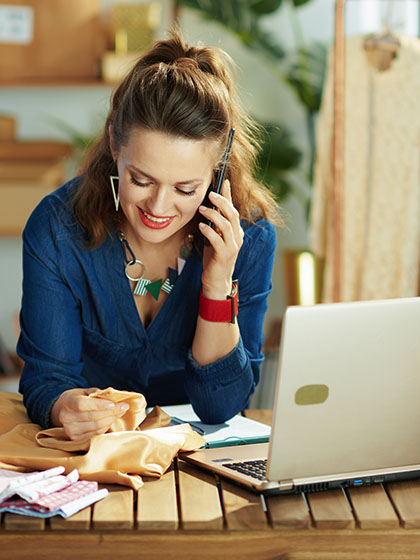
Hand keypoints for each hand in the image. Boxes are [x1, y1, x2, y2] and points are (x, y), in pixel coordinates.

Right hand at [50, 387, 128, 440]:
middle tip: (124, 406)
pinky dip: (107, 426)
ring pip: (96, 426)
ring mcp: (70, 429)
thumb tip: (112, 393)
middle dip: (112, 411)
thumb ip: (97, 392)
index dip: (98, 405)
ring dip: (111, 419)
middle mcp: (66, 416)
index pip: (82, 404)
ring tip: (121, 412)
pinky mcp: (76, 438)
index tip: (113, 403)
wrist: (65, 411)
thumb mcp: (85, 391)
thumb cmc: (79, 398)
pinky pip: (96, 433)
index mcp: (67, 401)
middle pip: (92, 416)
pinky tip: (112, 419)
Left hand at [198, 180, 243, 298]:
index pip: (233, 209)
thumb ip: (214, 225)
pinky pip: (217, 239)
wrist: (216, 281)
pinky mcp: (224, 255)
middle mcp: (237, 237)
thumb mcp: (215, 238)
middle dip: (222, 202)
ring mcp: (232, 247)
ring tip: (202, 209)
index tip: (223, 182)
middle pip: (232, 214)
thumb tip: (208, 207)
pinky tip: (201, 226)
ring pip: (226, 225)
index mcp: (236, 232)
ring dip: (214, 215)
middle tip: (211, 194)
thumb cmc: (214, 259)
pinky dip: (209, 231)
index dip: (229, 195)